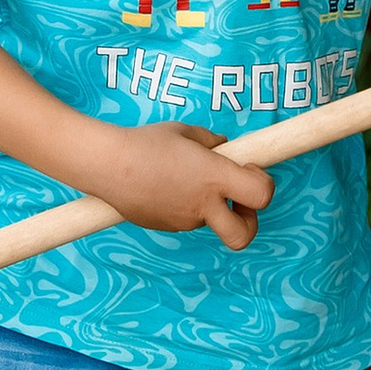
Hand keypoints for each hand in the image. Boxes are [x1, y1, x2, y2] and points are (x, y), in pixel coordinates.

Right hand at [93, 123, 274, 250]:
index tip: (248, 168)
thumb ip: (211, 143)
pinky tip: (162, 183)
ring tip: (180, 175)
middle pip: (244, 236)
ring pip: (209, 220)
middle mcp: (203, 205)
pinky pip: (184, 217)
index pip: (262, 194)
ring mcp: (183, 220)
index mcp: (214, 177)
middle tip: (239, 202)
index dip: (263, 182)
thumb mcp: (186, 133)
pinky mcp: (165, 226)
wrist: (107, 164)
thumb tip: (222, 148)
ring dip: (207, 203)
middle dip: (249, 222)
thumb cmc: (146, 142)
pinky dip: (182, 204)